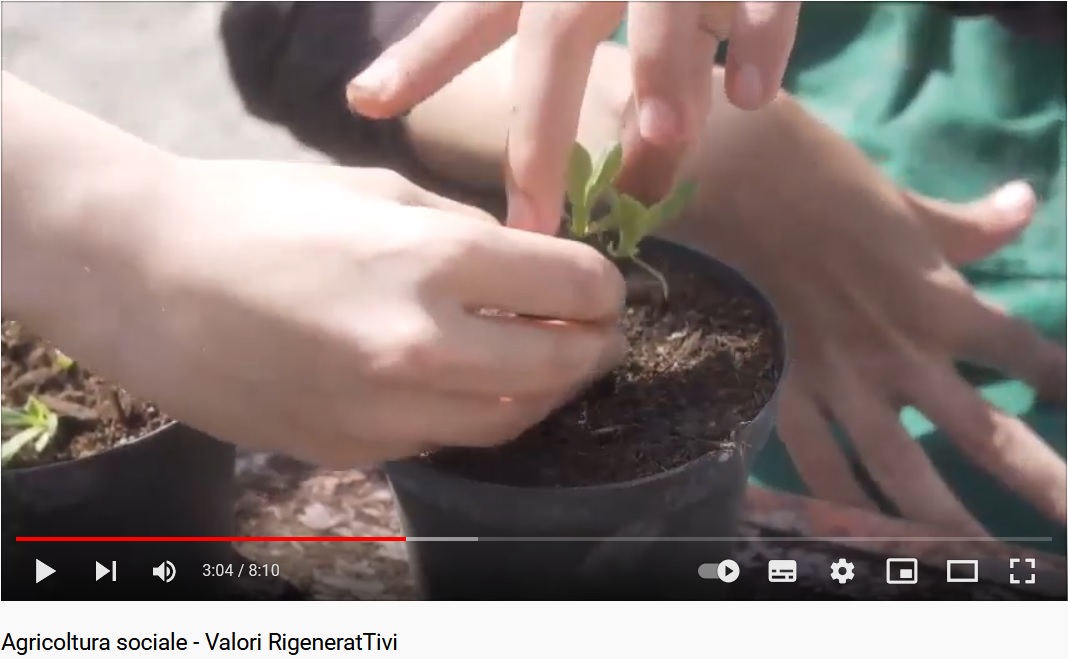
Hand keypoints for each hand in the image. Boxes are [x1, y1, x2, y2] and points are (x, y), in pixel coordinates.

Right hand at [9, 156, 625, 468]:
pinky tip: (465, 383)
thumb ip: (462, 233)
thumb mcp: (375, 191)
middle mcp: (424, 347)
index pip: (575, 287)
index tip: (602, 287)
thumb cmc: (254, 212)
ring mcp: (387, 411)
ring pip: (510, 420)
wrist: (144, 278)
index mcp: (435, 261)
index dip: (603, 286)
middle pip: (560, 366)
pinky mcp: (353, 451)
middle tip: (597, 334)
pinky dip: (473, 412)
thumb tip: (524, 263)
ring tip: (545, 363)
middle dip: (593, 346)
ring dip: (543, 391)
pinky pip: (444, 438)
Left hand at [346, 1, 800, 232]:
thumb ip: (497, 48)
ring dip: (661, 76)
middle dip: (544, 127)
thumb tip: (436, 126)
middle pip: (557, 32)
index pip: (474, 13)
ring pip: (661, 9)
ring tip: (660, 144)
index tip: (367, 105)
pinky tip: (750, 99)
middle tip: (536, 218)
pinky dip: (760, 41)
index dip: (422, 60)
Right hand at [714, 181, 1065, 532]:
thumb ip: (967, 224)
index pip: (1026, 354)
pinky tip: (859, 535)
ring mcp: (842, 381)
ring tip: (977, 562)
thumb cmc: (821, 180)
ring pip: (902, 469)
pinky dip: (840, 503)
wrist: (734, 181)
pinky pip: (818, 462)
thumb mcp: (905, 203)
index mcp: (940, 299)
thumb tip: (1026, 202)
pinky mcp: (786, 389)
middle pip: (987, 434)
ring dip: (945, 521)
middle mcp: (902, 353)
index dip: (1065, 382)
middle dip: (1041, 483)